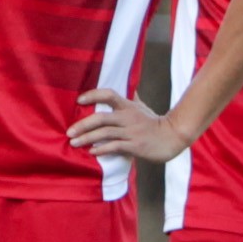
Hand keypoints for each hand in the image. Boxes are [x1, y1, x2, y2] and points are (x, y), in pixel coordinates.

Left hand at [66, 88, 191, 164]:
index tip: (79, 100)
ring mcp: (131, 131)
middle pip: (101, 118)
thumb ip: (132, 100)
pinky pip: (115, 146)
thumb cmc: (155, 122)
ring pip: (105, 133)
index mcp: (128, 106)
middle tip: (69, 132)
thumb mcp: (143, 107)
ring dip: (87, 138)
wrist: (173, 137)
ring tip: (74, 143)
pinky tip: (92, 152)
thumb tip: (131, 89)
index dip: (93, 95)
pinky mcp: (135, 146)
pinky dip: (102, 149)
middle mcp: (128, 117)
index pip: (108, 95)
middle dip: (82, 125)